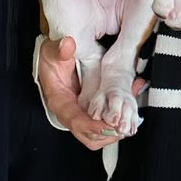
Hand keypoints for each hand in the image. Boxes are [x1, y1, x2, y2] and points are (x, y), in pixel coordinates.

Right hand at [38, 35, 144, 151]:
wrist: (53, 56)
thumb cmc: (51, 56)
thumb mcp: (54, 50)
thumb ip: (61, 49)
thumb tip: (68, 45)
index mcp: (59, 101)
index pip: (75, 121)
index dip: (92, 127)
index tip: (109, 125)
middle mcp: (69, 111)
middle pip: (87, 135)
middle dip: (106, 134)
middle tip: (124, 126)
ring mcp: (79, 112)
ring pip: (95, 134)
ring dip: (113, 130)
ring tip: (129, 120)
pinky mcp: (88, 109)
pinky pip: (102, 122)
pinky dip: (115, 120)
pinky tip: (128, 109)